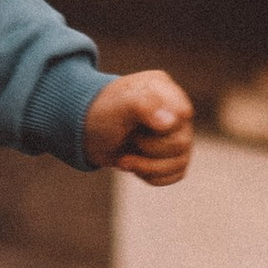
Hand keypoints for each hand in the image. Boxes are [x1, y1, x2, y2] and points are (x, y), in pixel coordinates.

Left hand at [83, 72, 193, 186]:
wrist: (84, 133)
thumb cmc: (101, 113)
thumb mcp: (118, 105)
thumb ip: (144, 106)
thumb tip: (171, 122)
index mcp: (164, 90)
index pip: (183, 114)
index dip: (162, 129)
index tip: (136, 128)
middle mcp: (174, 111)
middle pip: (182, 143)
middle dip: (150, 149)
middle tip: (130, 140)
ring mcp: (175, 134)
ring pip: (180, 162)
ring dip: (148, 167)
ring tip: (125, 159)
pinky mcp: (171, 156)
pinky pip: (175, 174)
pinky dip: (152, 176)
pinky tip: (134, 166)